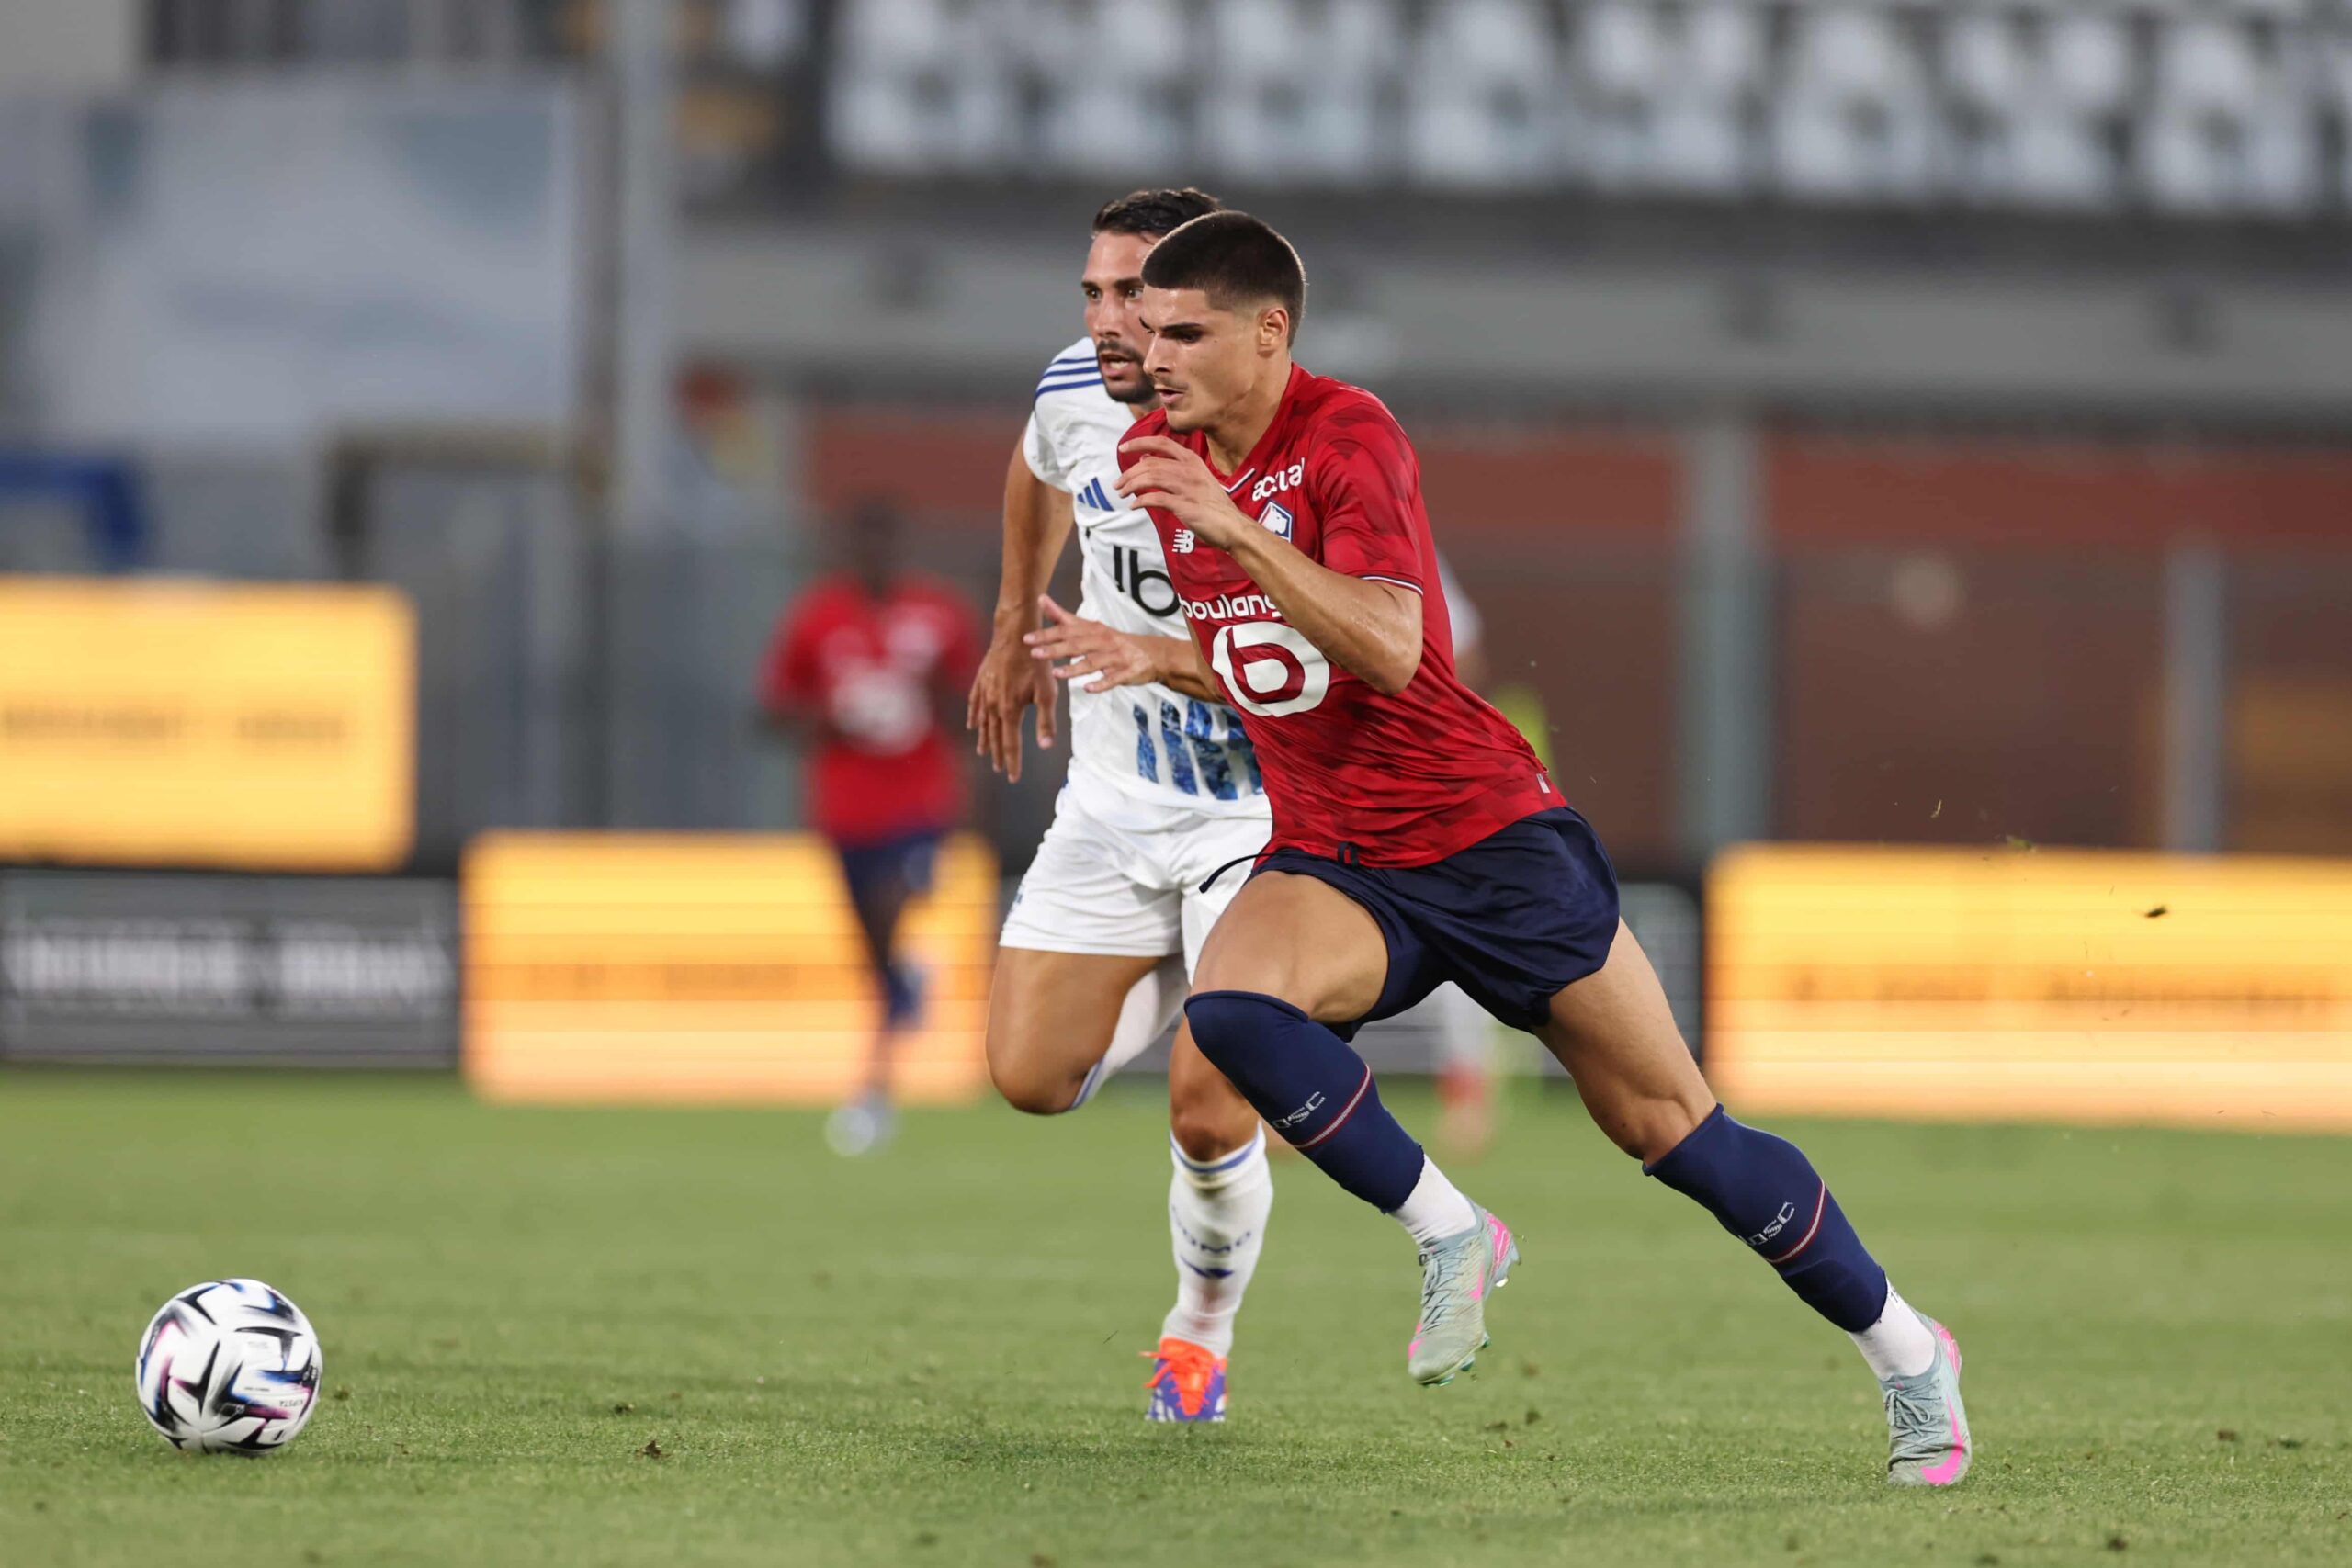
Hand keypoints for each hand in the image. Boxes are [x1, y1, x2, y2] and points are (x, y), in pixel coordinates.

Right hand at [966, 616, 1058, 780]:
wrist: (1015, 634)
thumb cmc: (1035, 662)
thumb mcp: (1047, 693)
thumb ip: (1046, 721)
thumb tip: (1045, 746)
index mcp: (1010, 711)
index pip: (1011, 744)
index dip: (1012, 762)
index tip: (1012, 777)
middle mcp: (994, 705)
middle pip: (995, 736)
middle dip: (999, 754)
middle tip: (1000, 769)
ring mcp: (985, 693)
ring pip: (983, 723)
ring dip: (985, 740)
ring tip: (985, 753)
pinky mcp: (981, 680)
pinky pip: (975, 704)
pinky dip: (974, 717)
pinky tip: (973, 725)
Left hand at [1025, 595, 1164, 693]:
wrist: (1153, 653)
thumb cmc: (1114, 641)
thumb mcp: (1089, 627)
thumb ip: (1063, 616)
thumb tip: (1041, 599)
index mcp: (1092, 630)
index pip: (1066, 630)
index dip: (1047, 634)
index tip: (1027, 638)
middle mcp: (1103, 641)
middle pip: (1077, 645)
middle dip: (1055, 649)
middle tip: (1035, 653)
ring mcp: (1116, 657)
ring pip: (1093, 662)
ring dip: (1075, 668)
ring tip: (1057, 673)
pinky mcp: (1126, 672)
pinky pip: (1113, 679)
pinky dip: (1101, 684)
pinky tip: (1088, 689)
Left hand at [1115, 435, 1251, 548]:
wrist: (1233, 526)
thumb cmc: (1213, 505)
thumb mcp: (1196, 479)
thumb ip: (1173, 468)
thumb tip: (1145, 458)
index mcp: (1192, 461)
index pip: (1162, 443)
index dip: (1139, 442)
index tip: (1122, 447)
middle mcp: (1189, 470)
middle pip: (1150, 463)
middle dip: (1129, 473)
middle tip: (1117, 484)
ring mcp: (1188, 488)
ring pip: (1150, 479)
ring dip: (1131, 486)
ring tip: (1122, 494)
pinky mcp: (1185, 506)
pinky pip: (1156, 499)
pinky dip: (1141, 501)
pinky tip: (1134, 506)